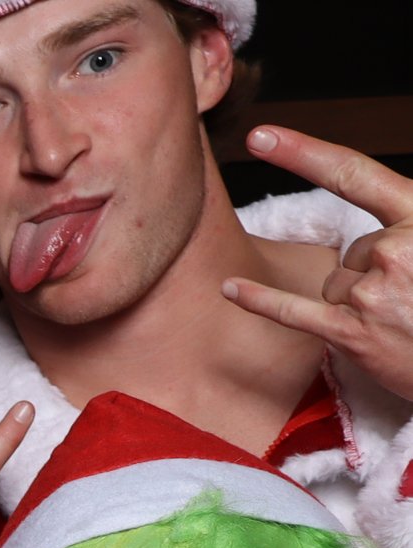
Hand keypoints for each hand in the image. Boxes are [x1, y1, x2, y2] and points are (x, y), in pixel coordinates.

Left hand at [226, 128, 412, 402]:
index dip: (302, 153)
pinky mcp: (354, 332)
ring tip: (403, 321)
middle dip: (374, 272)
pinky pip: (294, 311)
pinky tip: (230, 288)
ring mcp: (373, 291)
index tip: (261, 137)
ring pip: (334, 283)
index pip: (353, 173)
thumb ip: (407, 224)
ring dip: (358, 302)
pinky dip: (261, 301)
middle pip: (350, 249)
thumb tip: (377, 233)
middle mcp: (396, 248)